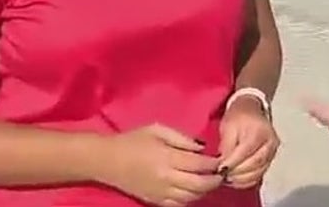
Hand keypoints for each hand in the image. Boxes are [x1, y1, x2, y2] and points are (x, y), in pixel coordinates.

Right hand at [95, 124, 221, 206]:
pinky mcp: (155, 201)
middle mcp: (166, 178)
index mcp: (167, 158)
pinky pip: (178, 205)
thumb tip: (202, 148)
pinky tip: (194, 191)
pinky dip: (190, 200)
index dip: (214, 163)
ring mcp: (161, 192)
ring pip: (191, 197)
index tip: (221, 158)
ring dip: (205, 191)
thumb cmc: (133, 140)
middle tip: (221, 173)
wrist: (107, 160)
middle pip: (199, 185)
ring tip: (210, 181)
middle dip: (214, 180)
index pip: (199, 164)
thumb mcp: (158, 129)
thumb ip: (182, 138)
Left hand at [218, 96, 279, 188]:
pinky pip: (259, 175)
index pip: (246, 151)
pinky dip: (246, 181)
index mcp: (260, 130)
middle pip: (254, 164)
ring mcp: (273, 152)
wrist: (251, 111)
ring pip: (258, 172)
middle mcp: (270, 142)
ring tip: (227, 178)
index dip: (232, 163)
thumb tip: (223, 166)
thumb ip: (226, 146)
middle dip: (236, 173)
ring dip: (241, 179)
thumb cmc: (238, 117)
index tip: (220, 170)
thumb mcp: (228, 126)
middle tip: (222, 176)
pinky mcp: (270, 160)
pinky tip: (235, 180)